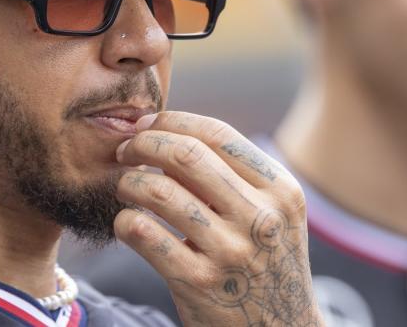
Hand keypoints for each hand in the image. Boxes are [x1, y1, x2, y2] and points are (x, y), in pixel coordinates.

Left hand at [113, 111, 325, 326]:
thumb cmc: (264, 263)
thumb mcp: (273, 215)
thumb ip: (235, 176)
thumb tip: (167, 131)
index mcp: (281, 191)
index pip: (218, 134)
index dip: (173, 122)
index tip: (147, 125)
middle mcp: (260, 218)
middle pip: (185, 155)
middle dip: (144, 143)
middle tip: (125, 151)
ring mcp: (230, 252)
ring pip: (158, 192)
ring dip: (129, 183)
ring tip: (125, 188)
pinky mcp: (198, 283)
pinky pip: (143, 234)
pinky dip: (125, 221)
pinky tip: (127, 223)